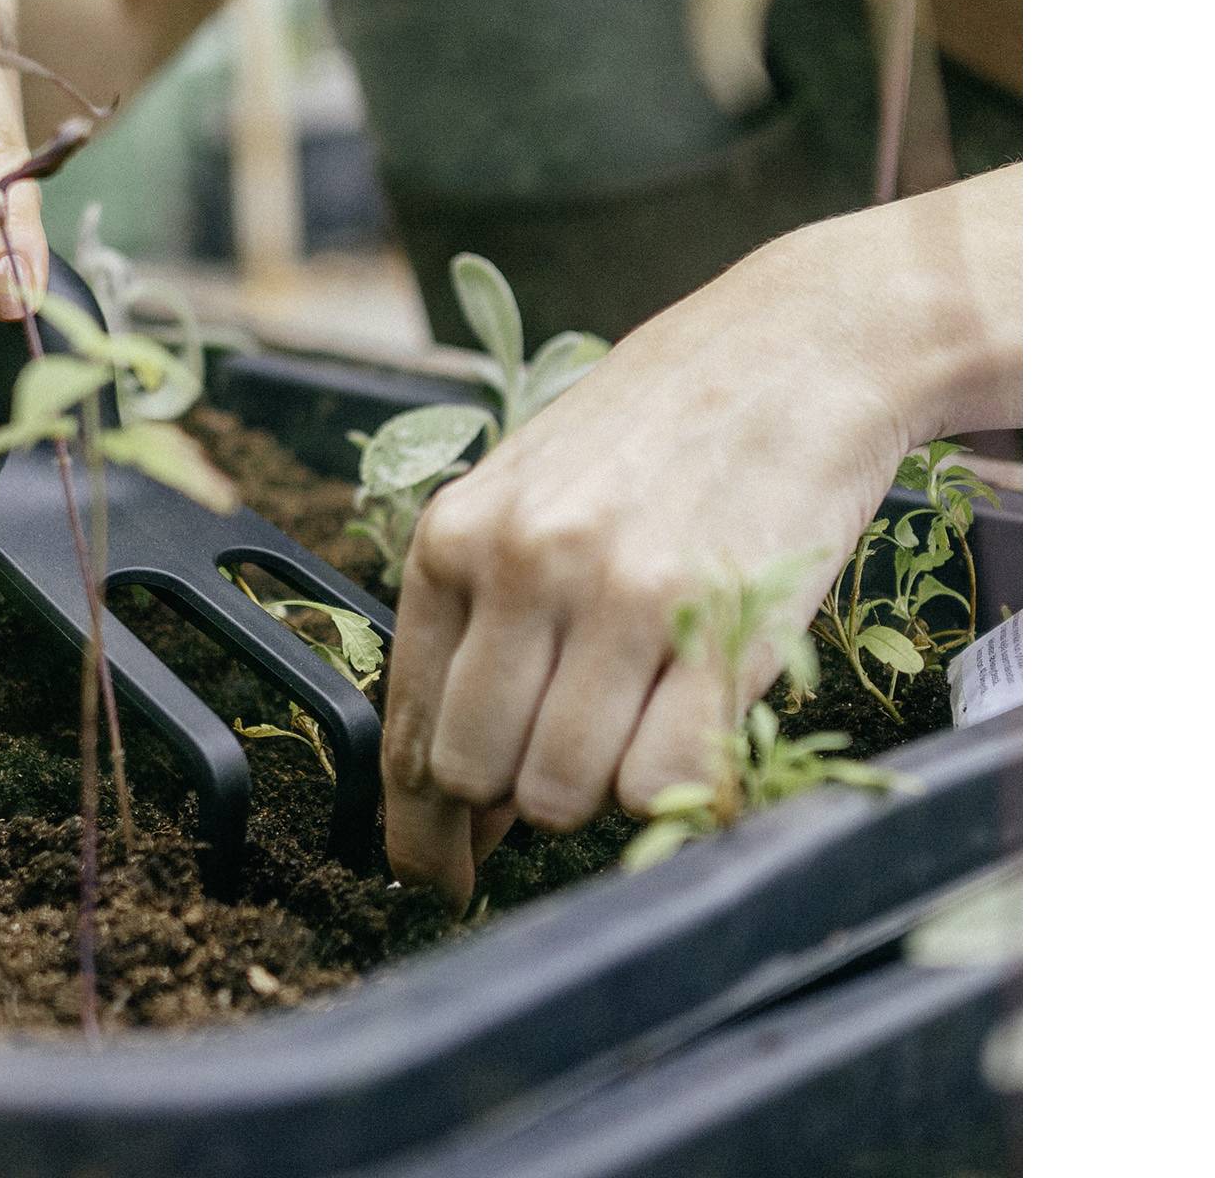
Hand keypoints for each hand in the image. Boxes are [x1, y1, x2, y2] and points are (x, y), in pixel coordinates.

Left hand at [381, 174, 1020, 901]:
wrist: (805, 341)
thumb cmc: (668, 419)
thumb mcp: (538, 486)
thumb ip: (486, 616)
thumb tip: (464, 796)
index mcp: (460, 530)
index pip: (410, 729)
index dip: (423, 826)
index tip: (442, 873)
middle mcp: (528, 562)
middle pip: (479, 775)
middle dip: (522, 794)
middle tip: (581, 751)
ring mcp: (624, 593)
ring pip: (565, 793)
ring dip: (605, 786)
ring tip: (653, 706)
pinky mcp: (721, 623)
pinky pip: (664, 784)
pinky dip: (680, 781)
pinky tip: (701, 712)